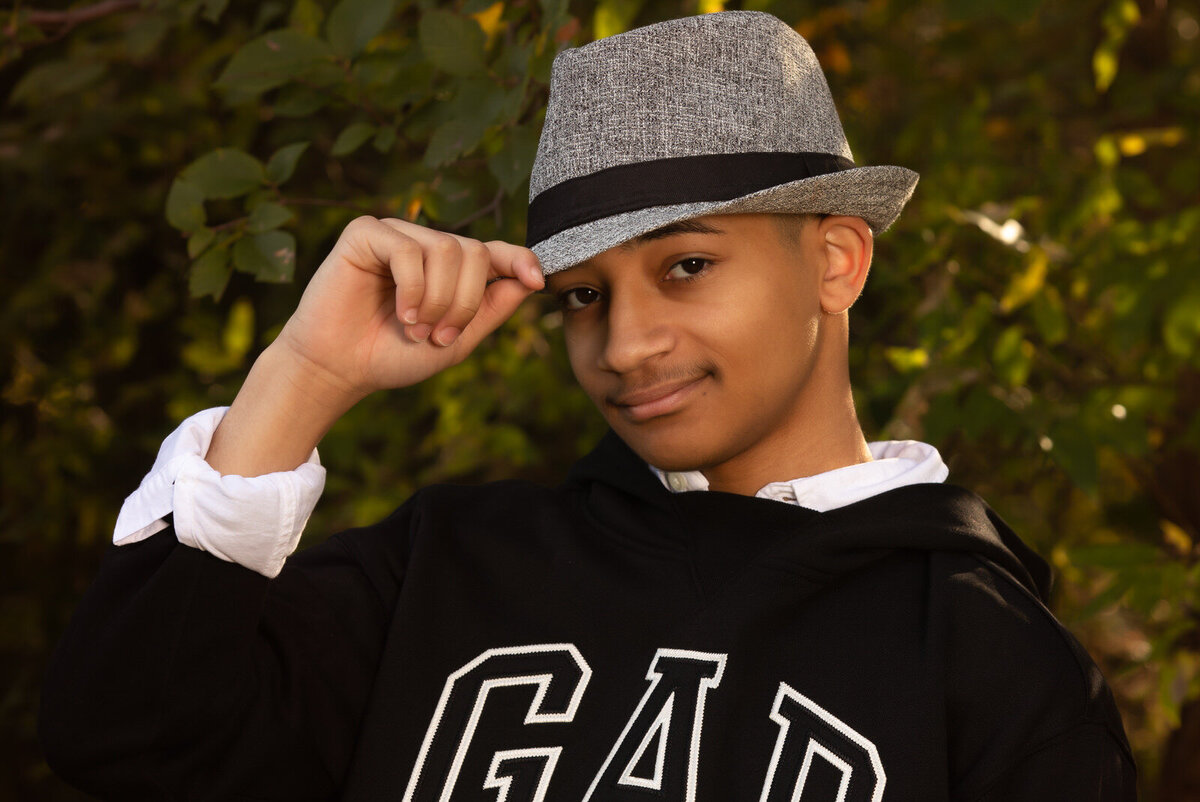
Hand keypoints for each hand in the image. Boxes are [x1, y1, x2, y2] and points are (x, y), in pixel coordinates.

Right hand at [277, 216, 544, 404]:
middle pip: (474, 252)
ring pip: (445, 248)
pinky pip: (407, 249)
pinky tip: (402, 314)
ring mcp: (397, 235)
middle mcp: (426, 245)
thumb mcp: (457, 339)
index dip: (520, 259)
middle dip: (464, 301)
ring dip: (437, 299)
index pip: (495, 252)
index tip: (536, 280)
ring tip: (416, 329)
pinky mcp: (365, 233)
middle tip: (440, 337)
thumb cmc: (395, 355)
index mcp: (451, 269)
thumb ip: (491, 309)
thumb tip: (531, 279)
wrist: (340, 369)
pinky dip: (412, 288)